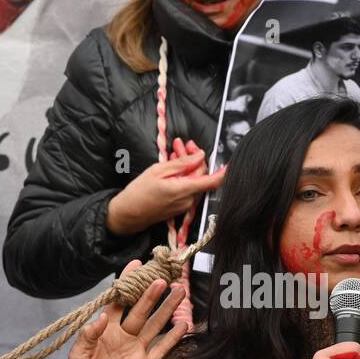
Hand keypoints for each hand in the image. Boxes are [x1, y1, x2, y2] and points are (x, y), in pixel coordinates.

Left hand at [61, 261, 186, 358]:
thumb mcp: (76, 357)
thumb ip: (88, 336)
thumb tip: (101, 318)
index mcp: (105, 330)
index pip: (118, 301)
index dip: (127, 284)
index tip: (137, 265)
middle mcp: (124, 336)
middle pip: (141, 310)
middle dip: (152, 294)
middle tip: (162, 279)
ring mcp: (137, 350)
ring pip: (155, 325)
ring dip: (167, 309)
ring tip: (179, 293)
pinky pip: (162, 348)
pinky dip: (173, 337)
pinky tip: (183, 324)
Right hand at [106, 148, 224, 236]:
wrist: (128, 214)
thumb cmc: (139, 191)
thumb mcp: (158, 170)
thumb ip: (182, 163)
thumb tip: (200, 156)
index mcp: (184, 190)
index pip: (211, 181)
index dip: (223, 172)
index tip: (231, 164)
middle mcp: (188, 200)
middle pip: (201, 176)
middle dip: (194, 158)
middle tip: (181, 144)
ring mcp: (185, 206)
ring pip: (194, 181)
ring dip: (187, 166)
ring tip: (174, 152)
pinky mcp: (181, 208)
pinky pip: (188, 189)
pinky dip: (183, 177)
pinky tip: (173, 167)